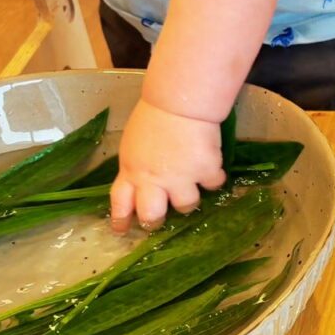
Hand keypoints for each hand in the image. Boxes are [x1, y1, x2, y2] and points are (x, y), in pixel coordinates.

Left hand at [110, 99, 225, 232]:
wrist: (181, 103)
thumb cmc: (155, 116)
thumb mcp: (134, 144)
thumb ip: (137, 166)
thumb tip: (143, 182)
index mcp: (132, 170)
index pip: (120, 202)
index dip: (120, 219)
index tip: (122, 230)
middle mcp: (154, 180)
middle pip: (152, 215)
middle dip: (156, 220)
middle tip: (162, 216)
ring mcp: (181, 178)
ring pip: (186, 206)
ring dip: (189, 198)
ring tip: (192, 184)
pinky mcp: (205, 171)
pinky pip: (213, 184)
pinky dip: (214, 177)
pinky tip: (212, 164)